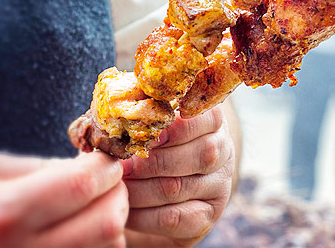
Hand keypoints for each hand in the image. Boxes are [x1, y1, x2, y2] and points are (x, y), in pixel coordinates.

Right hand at [0, 152, 127, 247]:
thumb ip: (42, 167)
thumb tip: (90, 166)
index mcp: (5, 212)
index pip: (82, 184)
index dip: (106, 167)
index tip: (106, 158)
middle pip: (106, 223)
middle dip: (117, 194)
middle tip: (108, 182)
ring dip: (113, 223)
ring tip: (93, 207)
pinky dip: (100, 245)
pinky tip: (83, 231)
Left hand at [122, 105, 237, 247]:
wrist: (166, 184)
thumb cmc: (154, 144)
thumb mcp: (154, 124)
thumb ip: (142, 116)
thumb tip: (112, 119)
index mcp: (212, 119)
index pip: (203, 118)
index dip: (173, 127)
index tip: (142, 135)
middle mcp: (223, 149)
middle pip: (197, 154)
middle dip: (151, 163)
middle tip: (121, 167)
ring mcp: (220, 184)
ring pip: (179, 187)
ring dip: (141, 190)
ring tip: (117, 187)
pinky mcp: (209, 214)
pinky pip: (175, 217)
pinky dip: (144, 216)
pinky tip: (126, 211)